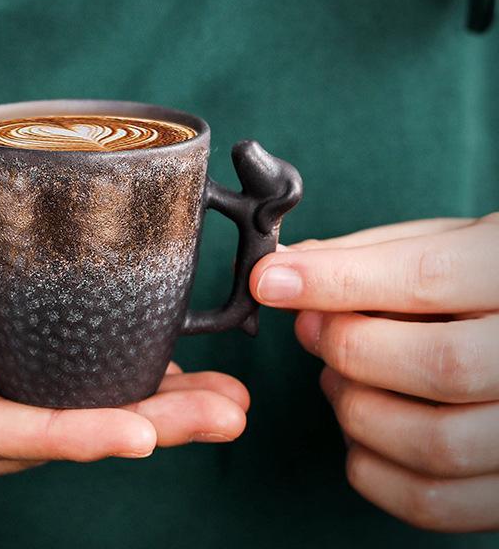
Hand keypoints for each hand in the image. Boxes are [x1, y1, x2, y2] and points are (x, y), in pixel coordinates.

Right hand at [0, 305, 248, 502]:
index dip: (75, 434)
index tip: (150, 433)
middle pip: (52, 434)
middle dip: (143, 425)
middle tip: (228, 411)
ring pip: (48, 413)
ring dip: (128, 404)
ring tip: (206, 392)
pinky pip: (18, 388)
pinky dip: (74, 383)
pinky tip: (114, 367)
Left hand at [251, 215, 498, 532]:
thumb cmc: (478, 280)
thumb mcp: (438, 244)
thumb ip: (364, 254)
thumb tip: (280, 270)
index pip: (427, 277)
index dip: (335, 280)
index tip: (269, 280)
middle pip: (437, 366)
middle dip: (347, 347)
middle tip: (309, 328)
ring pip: (435, 443)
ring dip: (356, 410)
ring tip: (337, 377)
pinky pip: (436, 504)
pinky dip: (373, 472)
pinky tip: (358, 432)